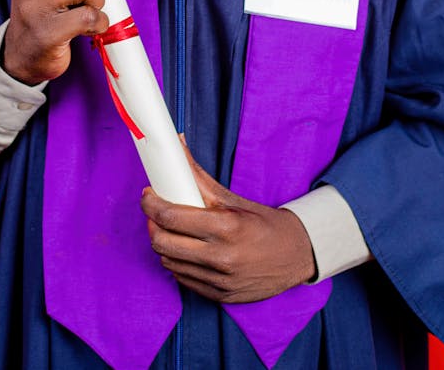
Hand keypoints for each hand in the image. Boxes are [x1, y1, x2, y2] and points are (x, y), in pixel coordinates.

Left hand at [141, 142, 315, 302]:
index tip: (147, 195)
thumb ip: (199, 177)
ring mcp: (220, 280)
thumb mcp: (233, 198)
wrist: (295, 255)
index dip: (151, 204)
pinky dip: (177, 262)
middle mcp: (222, 256)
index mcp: (226, 226)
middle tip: (155, 212)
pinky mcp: (219, 297)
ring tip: (171, 229)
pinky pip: (183, 279)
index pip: (171, 217)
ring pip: (169, 262)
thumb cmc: (263, 223)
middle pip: (163, 243)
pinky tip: (185, 249)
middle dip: (152, 224)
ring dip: (163, 243)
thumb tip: (177, 146)